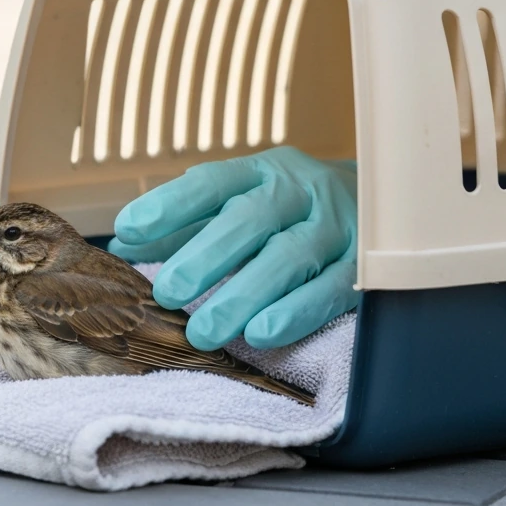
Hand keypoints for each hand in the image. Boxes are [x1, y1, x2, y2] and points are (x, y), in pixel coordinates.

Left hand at [108, 147, 357, 349]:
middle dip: (204, 258)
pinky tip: (262, 334)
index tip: (129, 229)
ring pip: (289, 257)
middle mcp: (300, 191)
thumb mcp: (240, 204)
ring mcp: (336, 226)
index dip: (170, 204)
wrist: (383, 204)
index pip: (212, 182)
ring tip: (203, 332)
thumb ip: (186, 224)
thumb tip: (122, 242)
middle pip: (250, 219)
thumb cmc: (289, 212)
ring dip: (243, 296)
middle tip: (166, 294)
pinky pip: (331, 289)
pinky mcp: (365, 265)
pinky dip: (296, 313)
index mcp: (261, 172)